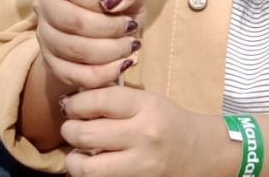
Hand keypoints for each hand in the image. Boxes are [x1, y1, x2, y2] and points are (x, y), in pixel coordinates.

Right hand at [34, 0, 146, 90]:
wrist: (114, 33)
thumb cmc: (120, 5)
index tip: (117, 7)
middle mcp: (45, 6)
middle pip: (72, 21)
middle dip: (109, 28)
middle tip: (130, 28)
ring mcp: (45, 37)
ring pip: (73, 50)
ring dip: (109, 51)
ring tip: (128, 46)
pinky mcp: (52, 64)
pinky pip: (73, 75)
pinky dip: (102, 74)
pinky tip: (120, 65)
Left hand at [61, 87, 223, 176]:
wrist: (198, 151)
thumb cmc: (168, 121)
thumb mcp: (148, 100)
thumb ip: (115, 99)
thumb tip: (75, 100)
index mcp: (147, 107)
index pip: (99, 101)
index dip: (76, 103)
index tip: (71, 105)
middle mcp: (144, 135)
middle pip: (87, 134)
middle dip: (70, 130)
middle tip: (70, 127)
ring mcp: (140, 165)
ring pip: (87, 168)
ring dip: (74, 159)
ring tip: (77, 152)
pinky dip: (87, 174)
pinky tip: (91, 165)